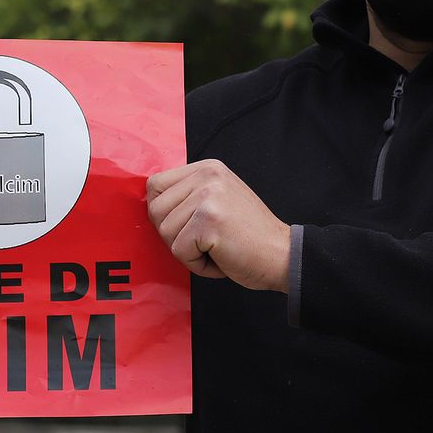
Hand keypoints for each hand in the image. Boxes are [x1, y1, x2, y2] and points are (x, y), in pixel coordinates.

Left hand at [146, 159, 290, 291]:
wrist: (283, 256)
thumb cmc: (248, 237)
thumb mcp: (218, 201)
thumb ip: (188, 195)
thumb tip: (149, 203)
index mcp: (207, 168)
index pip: (155, 185)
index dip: (163, 213)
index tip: (188, 225)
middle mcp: (207, 176)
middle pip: (155, 210)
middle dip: (174, 235)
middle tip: (205, 241)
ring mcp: (208, 197)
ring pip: (165, 232)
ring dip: (187, 251)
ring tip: (216, 248)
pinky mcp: (209, 222)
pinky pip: (179, 251)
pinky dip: (197, 264)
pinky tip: (220, 258)